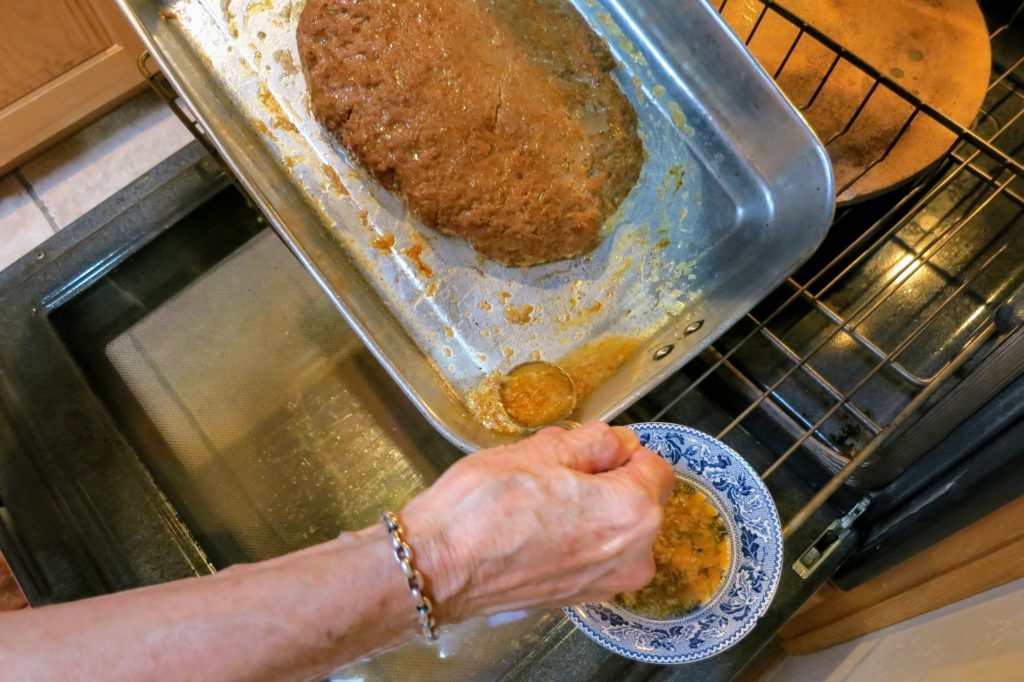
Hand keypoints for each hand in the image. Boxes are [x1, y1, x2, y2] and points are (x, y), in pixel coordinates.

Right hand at [401, 421, 674, 621]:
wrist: (438, 566)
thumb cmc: (484, 508)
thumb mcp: (542, 450)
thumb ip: (594, 442)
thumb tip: (616, 442)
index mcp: (633, 513)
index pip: (653, 465)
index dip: (619, 448)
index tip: (587, 447)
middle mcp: (632, 556)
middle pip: (637, 497)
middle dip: (602, 475)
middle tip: (552, 466)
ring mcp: (606, 583)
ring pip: (613, 525)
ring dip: (586, 504)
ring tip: (537, 492)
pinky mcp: (579, 596)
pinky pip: (593, 551)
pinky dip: (573, 533)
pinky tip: (534, 521)